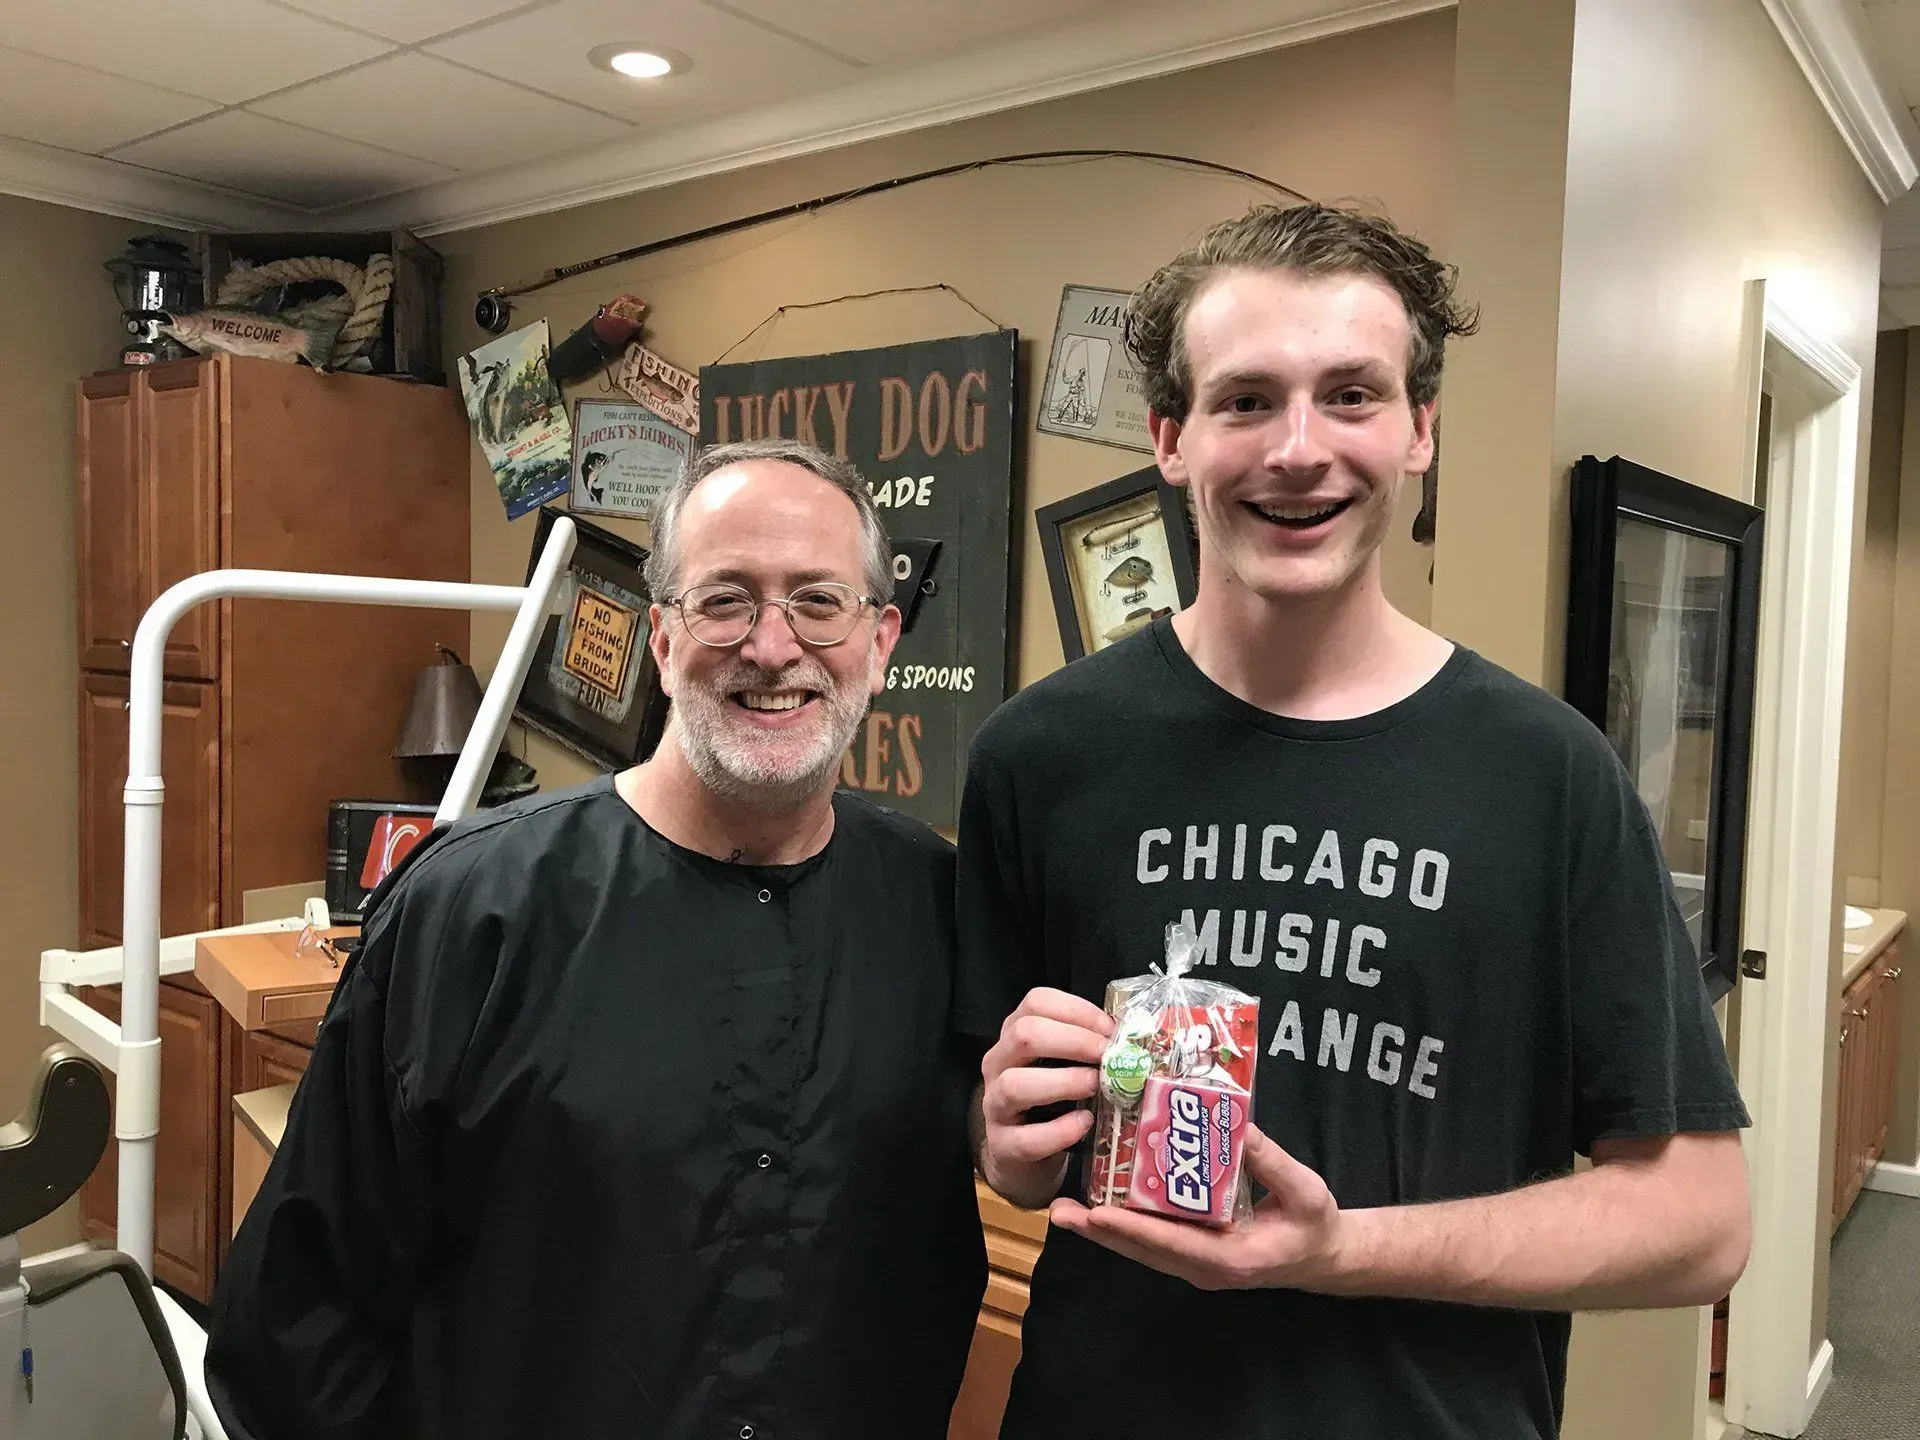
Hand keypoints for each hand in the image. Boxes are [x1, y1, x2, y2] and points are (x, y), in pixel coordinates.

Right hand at [979, 988, 1112, 1205]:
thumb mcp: (1063, 1067)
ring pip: (1015, 1085)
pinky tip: (1084, 1124)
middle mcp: (997, 1064)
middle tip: (1108, 1057)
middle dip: (1074, 1041)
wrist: (1020, 1156)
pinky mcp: (1002, 1146)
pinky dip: (1060, 1131)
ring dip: (1065, 1082)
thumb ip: (1087, 1050)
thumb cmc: (1050, 1103)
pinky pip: (1027, 1138)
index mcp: (1014, 1035)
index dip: (1078, 1011)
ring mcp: (993, 1105)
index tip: (1110, 1030)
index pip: (1037, 1003)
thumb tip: (1132, 1041)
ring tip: (1096, 1087)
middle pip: (1024, 1034)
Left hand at [1048, 1124, 1347, 1291]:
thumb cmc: (1315, 1226)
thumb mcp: (1305, 1191)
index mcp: (1233, 1259)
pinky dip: (1126, 1225)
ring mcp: (1196, 1264)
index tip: (1098, 1215)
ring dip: (1105, 1231)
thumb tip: (1239, 1126)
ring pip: (1143, 1250)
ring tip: (1066, 1210)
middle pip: (1144, 1252)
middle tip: (1060, 1212)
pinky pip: (1153, 1241)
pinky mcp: (1193, 1253)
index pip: (1174, 1246)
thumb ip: (1273, 1162)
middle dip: (1102, 1232)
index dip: (1135, 1231)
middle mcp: (1206, 1268)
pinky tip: (1101, 1202)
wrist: (1324, 1257)